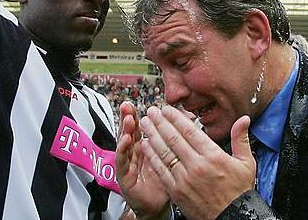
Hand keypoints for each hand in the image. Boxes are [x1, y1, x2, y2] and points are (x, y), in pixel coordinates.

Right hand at [116, 102, 168, 219]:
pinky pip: (121, 161)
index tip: (140, 102)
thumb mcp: (169, 158)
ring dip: (125, 129)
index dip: (141, 114)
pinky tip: (125, 139)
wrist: (158, 206)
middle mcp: (134, 153)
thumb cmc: (164, 182)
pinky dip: (122, 149)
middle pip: (129, 131)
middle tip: (128, 105)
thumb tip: (186, 121)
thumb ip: (174, 141)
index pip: (141, 128)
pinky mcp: (123, 176)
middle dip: (128, 117)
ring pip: (124, 143)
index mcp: (144, 147)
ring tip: (128, 118)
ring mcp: (127, 164)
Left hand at [139, 106, 254, 219]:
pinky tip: (146, 146)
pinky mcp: (176, 191)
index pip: (189, 131)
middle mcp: (197, 165)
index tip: (167, 109)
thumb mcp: (246, 163)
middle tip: (151, 111)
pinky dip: (152, 156)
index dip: (176, 118)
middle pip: (174, 138)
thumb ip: (241, 138)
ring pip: (164, 152)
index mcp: (213, 156)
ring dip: (152, 135)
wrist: (232, 217)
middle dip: (160, 122)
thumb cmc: (239, 191)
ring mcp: (185, 179)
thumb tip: (244, 118)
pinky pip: (161, 170)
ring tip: (145, 123)